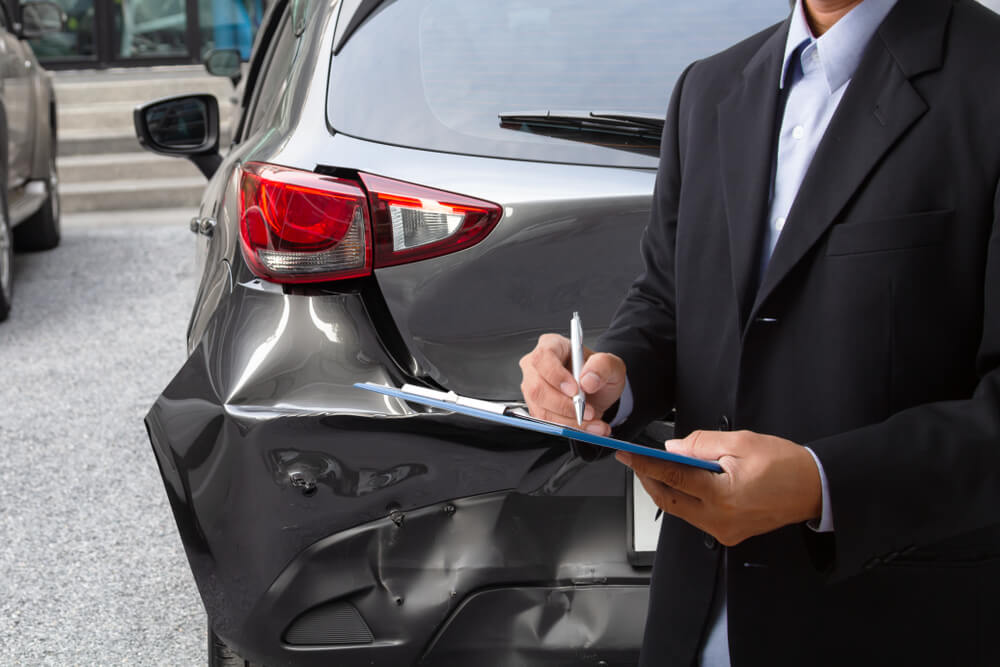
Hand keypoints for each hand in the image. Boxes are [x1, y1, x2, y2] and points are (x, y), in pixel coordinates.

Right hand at [519, 333, 625, 434]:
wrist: (597, 392)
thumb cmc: (598, 373)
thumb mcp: (611, 365)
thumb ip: (603, 366)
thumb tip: (588, 380)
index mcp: (552, 346)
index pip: (543, 358)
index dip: (556, 376)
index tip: (575, 391)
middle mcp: (537, 367)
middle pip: (537, 388)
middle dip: (564, 405)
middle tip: (589, 412)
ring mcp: (533, 388)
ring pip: (541, 409)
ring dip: (570, 421)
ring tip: (594, 423)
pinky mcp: (536, 408)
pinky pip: (547, 423)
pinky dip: (569, 429)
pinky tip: (588, 428)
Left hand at [616, 429, 821, 545]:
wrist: (816, 489)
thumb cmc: (785, 464)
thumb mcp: (741, 442)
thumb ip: (701, 445)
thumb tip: (672, 449)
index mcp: (722, 496)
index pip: (672, 478)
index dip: (645, 465)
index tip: (626, 454)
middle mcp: (720, 520)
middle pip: (669, 500)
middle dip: (649, 480)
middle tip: (635, 461)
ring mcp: (724, 530)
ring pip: (681, 510)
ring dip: (665, 489)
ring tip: (654, 468)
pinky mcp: (730, 533)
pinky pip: (696, 516)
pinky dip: (684, 498)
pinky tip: (680, 482)